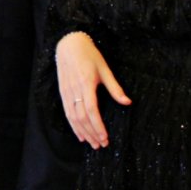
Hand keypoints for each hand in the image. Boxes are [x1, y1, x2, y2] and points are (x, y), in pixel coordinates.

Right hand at [57, 31, 130, 148]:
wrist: (68, 44)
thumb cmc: (89, 55)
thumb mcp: (105, 69)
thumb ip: (115, 88)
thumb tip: (127, 102)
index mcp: (86, 83)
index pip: (91, 110)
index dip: (98, 126)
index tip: (105, 137)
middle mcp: (75, 89)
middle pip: (82, 117)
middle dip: (92, 133)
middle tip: (101, 145)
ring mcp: (66, 92)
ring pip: (73, 117)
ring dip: (83, 132)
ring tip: (92, 143)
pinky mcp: (62, 93)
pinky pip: (67, 113)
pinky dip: (73, 126)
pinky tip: (80, 135)